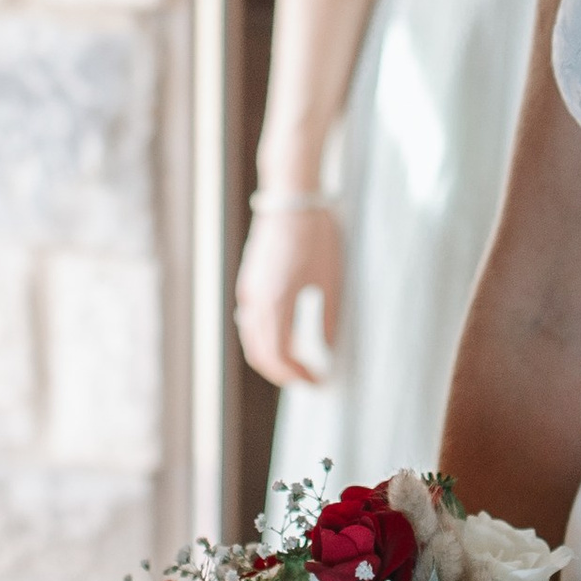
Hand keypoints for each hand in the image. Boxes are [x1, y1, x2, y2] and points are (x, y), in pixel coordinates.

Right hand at [233, 200, 341, 388]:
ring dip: (271, 357)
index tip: (318, 383)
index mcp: (277, 302)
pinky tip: (285, 337)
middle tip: (308, 382)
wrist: (292, 196)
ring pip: (252, 338)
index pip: (281, 355)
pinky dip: (264, 338)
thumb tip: (328, 351)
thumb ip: (328, 319)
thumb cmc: (317, 234)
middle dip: (283, 373)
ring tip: (297, 365)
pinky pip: (250, 321)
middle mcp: (256, 300)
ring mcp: (249, 290)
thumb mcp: (331, 279)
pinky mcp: (250, 281)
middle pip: (261, 353)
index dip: (298, 375)